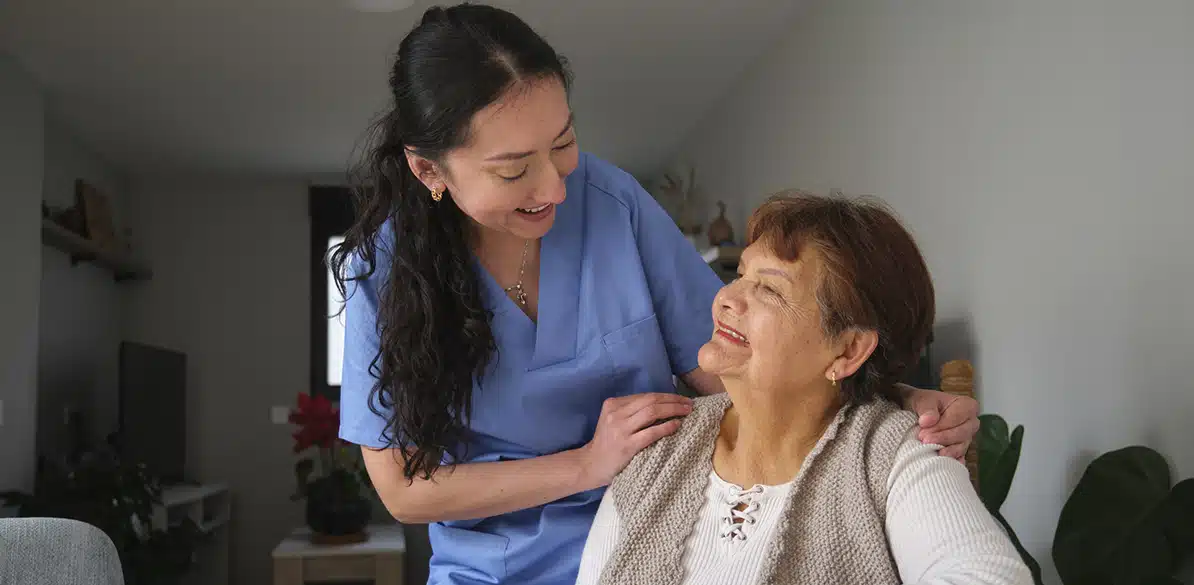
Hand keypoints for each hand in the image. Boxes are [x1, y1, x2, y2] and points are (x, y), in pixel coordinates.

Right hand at [578, 393, 692, 488]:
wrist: (591, 464)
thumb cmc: (607, 443)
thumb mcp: (614, 420)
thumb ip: (632, 412)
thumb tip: (663, 405)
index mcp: (613, 404)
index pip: (645, 396)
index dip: (665, 395)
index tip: (680, 398)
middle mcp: (616, 413)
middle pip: (650, 401)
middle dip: (673, 400)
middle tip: (689, 403)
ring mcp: (621, 429)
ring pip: (652, 412)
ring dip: (673, 410)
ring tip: (687, 411)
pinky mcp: (627, 445)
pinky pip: (651, 432)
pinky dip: (667, 427)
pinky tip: (677, 425)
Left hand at [901, 385, 978, 461]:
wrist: (919, 412)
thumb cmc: (925, 403)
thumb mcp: (923, 400)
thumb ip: (926, 408)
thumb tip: (928, 420)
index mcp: (967, 406)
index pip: (957, 418)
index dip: (941, 426)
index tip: (924, 432)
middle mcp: (971, 422)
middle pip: (962, 433)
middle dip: (943, 438)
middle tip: (925, 441)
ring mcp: (967, 437)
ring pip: (961, 446)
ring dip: (947, 450)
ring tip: (934, 453)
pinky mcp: (960, 449)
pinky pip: (959, 456)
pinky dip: (952, 460)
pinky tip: (945, 463)